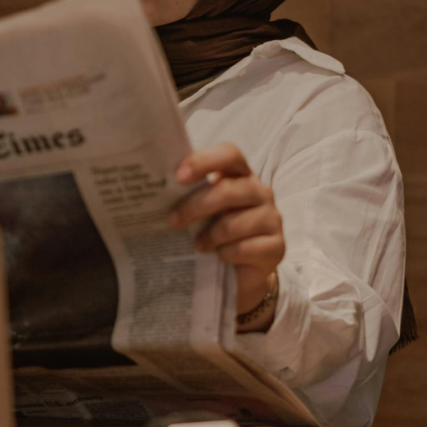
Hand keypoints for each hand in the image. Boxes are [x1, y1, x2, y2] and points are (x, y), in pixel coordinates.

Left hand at [169, 143, 284, 318]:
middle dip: (196, 206)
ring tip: (198, 245)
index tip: (177, 177)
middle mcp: (261, 192)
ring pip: (235, 223)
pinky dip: (226, 255)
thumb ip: (187, 195)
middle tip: (172, 220)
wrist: (241, 272)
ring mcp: (272, 219)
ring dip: (210, 236)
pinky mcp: (277, 247)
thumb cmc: (215, 231)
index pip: (229, 154)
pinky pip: (246, 248)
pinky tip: (220, 256)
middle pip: (228, 190)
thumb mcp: (201, 210)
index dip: (203, 161)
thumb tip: (149, 188)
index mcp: (240, 175)